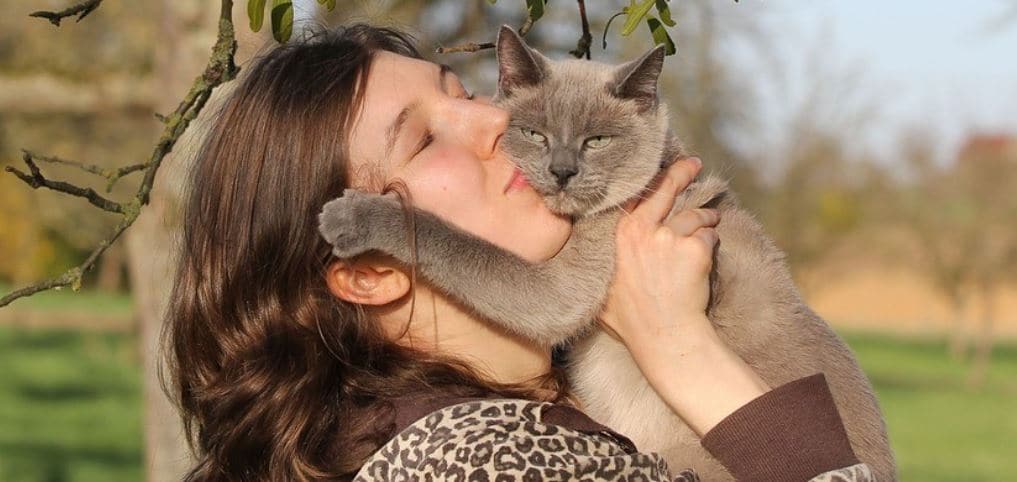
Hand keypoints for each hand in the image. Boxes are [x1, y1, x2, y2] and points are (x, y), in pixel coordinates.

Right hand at [597, 156, 769, 435]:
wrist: (663, 336)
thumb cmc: (632, 320)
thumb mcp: (600, 287)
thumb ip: (598, 263)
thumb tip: (582, 258)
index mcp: (617, 236)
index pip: (635, 197)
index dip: (650, 183)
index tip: (659, 172)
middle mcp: (641, 230)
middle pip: (666, 190)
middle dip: (682, 172)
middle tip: (694, 163)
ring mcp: (668, 237)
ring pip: (695, 216)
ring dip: (705, 220)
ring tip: (708, 226)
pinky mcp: (694, 247)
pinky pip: (709, 238)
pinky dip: (711, 246)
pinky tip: (705, 261)